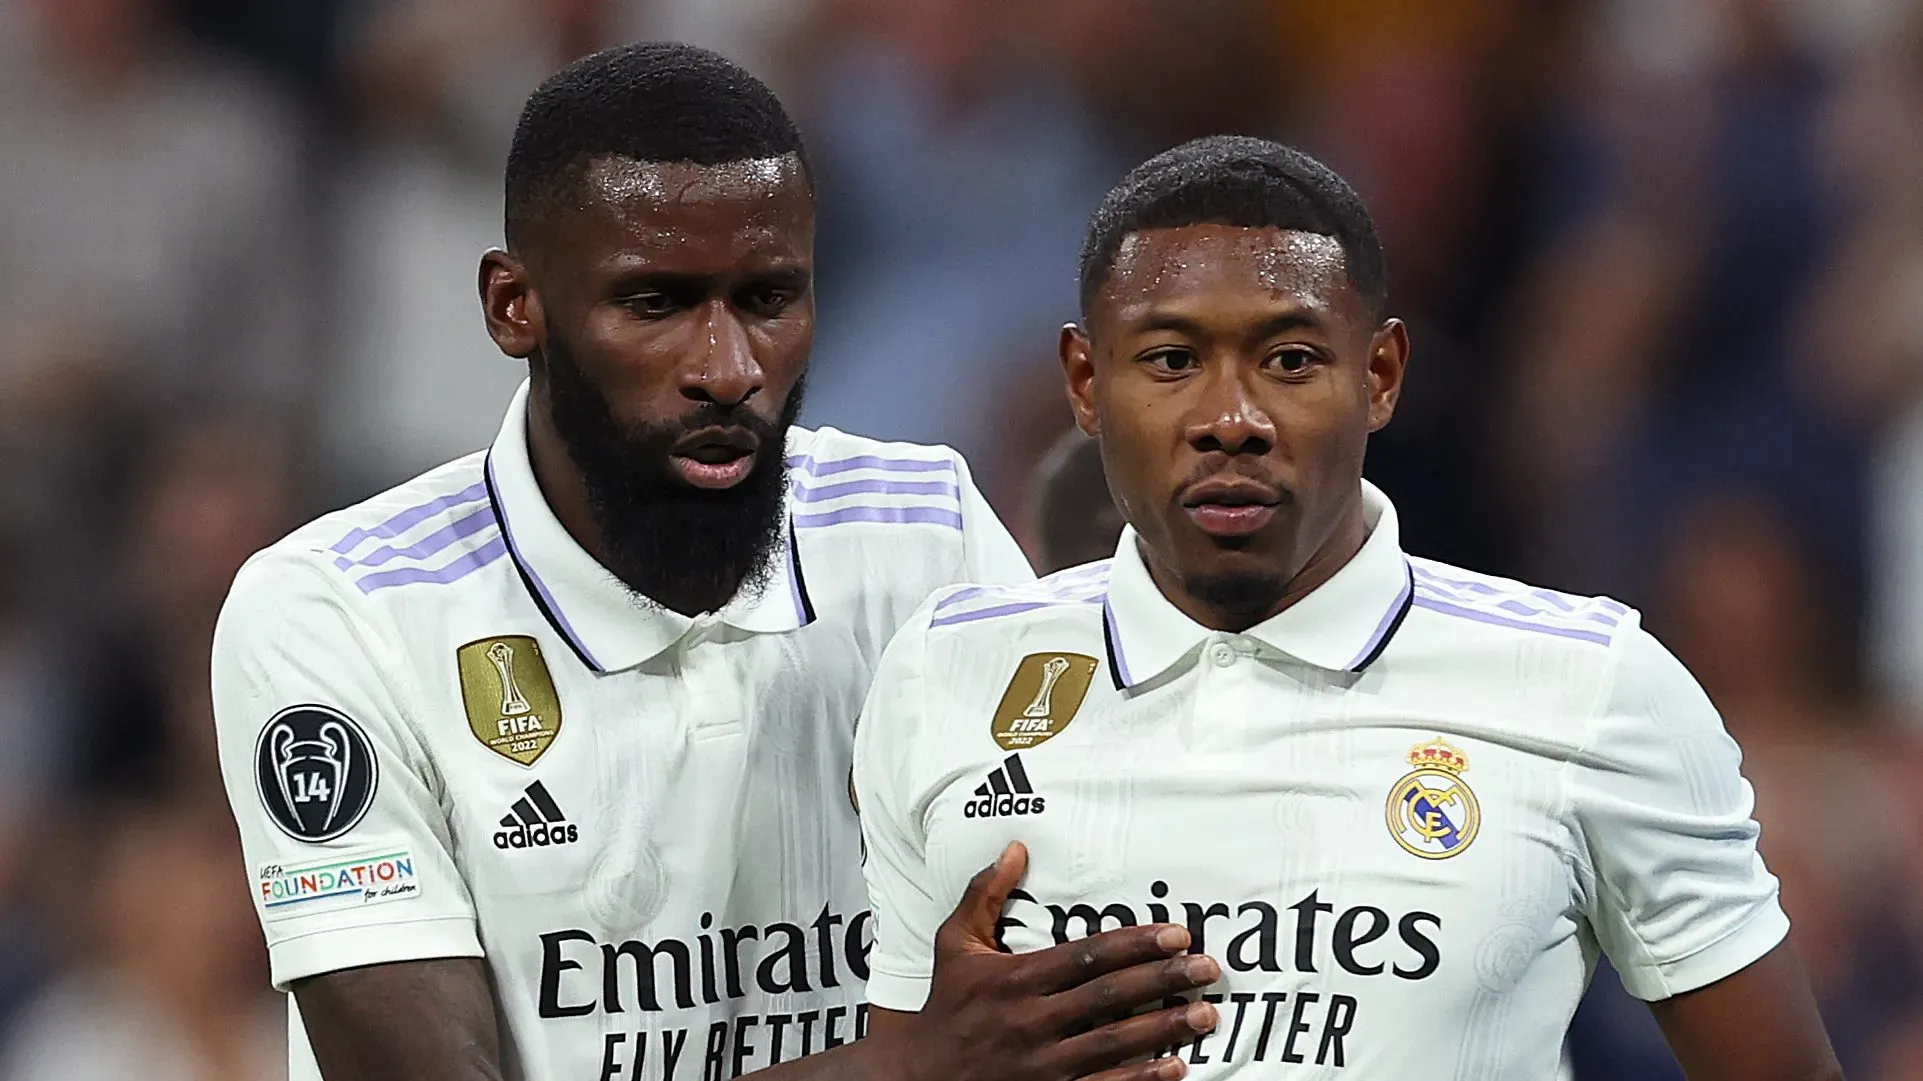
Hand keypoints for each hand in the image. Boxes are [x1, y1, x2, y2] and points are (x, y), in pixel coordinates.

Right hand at [891, 842, 1221, 1080]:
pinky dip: (1141, 1079)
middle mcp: (1032, 1021)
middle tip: (1205, 968)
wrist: (917, 1077)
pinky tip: (1175, 1068)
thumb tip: (1014, 849)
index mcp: (1015, 980)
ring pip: (1114, 1042)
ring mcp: (1042, 1064)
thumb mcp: (954, 945)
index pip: (1087, 956)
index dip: (1135, 944)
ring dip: (1164, 1028)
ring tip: (1204, 1013)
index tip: (1175, 935)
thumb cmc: (943, 1011)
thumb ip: (984, 895)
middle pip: (1110, 996)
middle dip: (1162, 981)